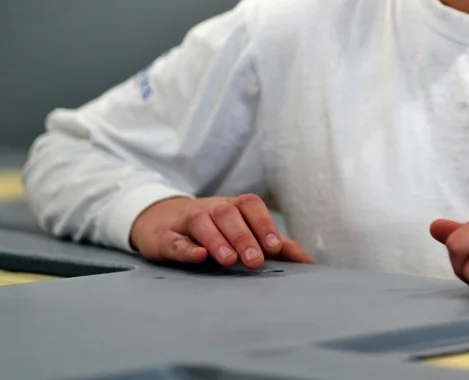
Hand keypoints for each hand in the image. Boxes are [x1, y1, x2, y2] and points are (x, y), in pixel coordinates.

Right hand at [130, 194, 313, 269]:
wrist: (161, 221)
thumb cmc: (214, 229)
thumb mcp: (245, 232)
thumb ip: (275, 245)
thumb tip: (307, 262)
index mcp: (233, 206)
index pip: (251, 206)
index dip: (263, 224)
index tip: (274, 248)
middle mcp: (211, 209)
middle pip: (228, 214)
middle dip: (244, 236)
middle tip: (255, 261)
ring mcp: (186, 221)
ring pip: (201, 222)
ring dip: (217, 240)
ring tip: (228, 260)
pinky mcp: (164, 237)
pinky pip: (174, 239)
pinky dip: (185, 247)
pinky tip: (197, 256)